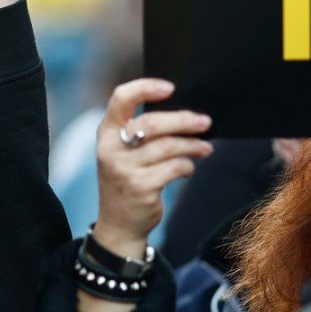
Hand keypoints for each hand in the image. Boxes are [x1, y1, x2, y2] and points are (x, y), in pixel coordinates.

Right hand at [92, 79, 212, 258]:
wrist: (119, 223)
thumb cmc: (128, 180)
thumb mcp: (123, 153)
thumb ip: (141, 132)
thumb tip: (184, 115)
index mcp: (106, 133)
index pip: (121, 99)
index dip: (145, 88)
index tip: (170, 88)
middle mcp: (110, 149)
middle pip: (152, 123)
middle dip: (183, 121)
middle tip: (204, 122)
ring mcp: (124, 169)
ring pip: (168, 146)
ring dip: (192, 145)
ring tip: (204, 148)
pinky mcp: (141, 186)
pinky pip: (175, 167)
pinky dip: (187, 166)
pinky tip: (188, 169)